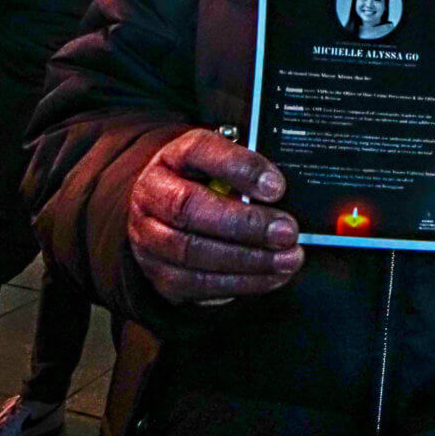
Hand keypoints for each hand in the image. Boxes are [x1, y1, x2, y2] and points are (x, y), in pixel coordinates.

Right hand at [127, 128, 303, 303]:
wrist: (168, 209)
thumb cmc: (206, 181)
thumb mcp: (226, 161)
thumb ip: (248, 168)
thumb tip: (280, 189)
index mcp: (173, 156)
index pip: (199, 151)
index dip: (239, 168)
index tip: (276, 187)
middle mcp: (152, 194)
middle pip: (189, 208)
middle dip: (246, 224)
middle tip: (286, 231)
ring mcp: (148, 236)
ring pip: (192, 252)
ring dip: (248, 260)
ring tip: (286, 258)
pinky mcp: (159, 273)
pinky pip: (196, 284)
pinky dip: (240, 283)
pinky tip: (270, 276)